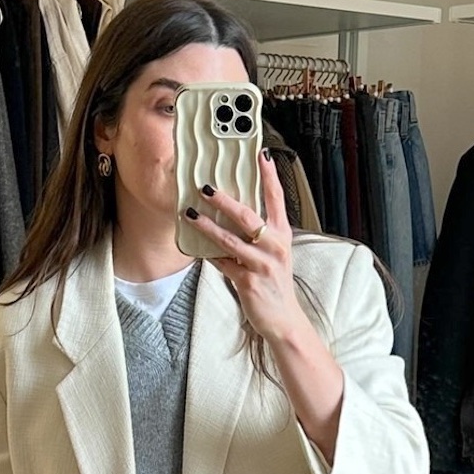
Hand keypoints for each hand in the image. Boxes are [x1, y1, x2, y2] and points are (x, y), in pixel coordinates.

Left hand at [185, 151, 311, 345]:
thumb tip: (231, 209)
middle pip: (248, 217)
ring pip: (230, 240)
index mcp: (281, 235)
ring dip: (207, 226)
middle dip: (225, 200)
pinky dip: (207, 254)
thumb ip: (258, 232)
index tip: (260, 155)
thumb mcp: (273, 253)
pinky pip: (222, 263)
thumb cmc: (274, 282)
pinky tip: (194, 246)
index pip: (276, 199)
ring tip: (190, 213)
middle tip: (205, 186)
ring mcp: (262, 264)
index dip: (269, 176)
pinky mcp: (248, 281)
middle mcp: (275, 246)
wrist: (283, 318)